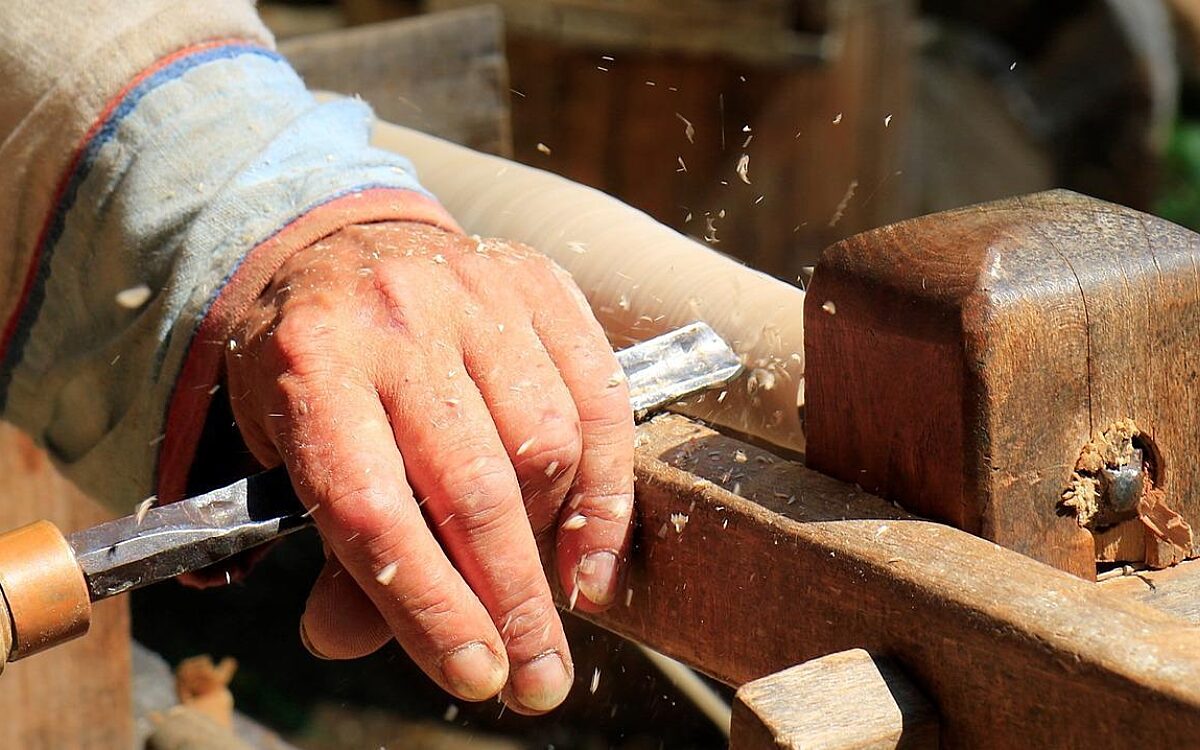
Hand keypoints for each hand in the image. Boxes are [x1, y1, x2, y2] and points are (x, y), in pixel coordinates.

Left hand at [225, 221, 634, 712]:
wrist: (347, 247)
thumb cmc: (315, 365)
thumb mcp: (290, 449)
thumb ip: (334, 546)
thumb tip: (347, 640)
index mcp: (310, 366)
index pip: (373, 510)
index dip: (429, 607)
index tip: (475, 676)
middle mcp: (396, 321)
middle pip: (472, 485)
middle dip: (513, 599)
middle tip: (537, 678)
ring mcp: (475, 294)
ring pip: (547, 441)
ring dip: (555, 540)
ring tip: (550, 594)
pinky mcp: (538, 284)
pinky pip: (600, 393)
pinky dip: (608, 487)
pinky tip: (594, 550)